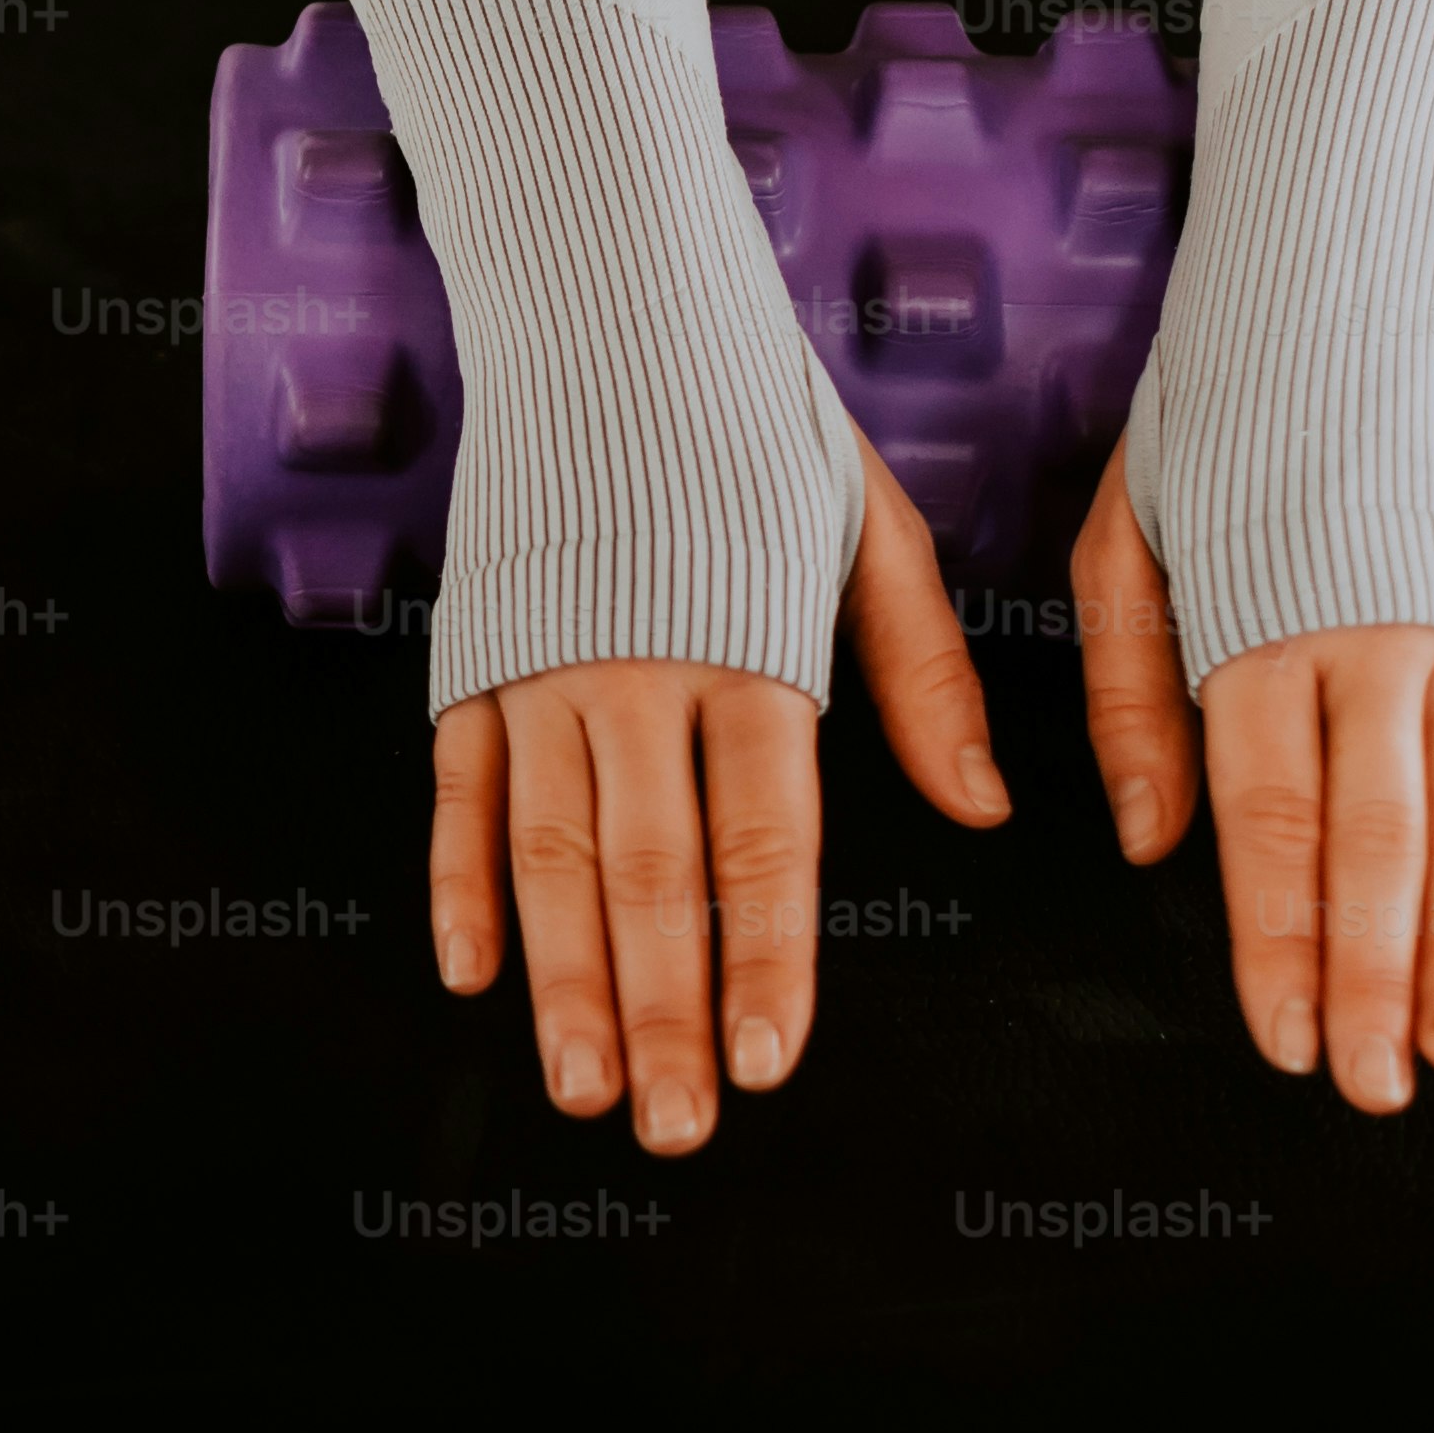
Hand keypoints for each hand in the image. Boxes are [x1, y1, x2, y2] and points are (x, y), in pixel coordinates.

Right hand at [425, 430, 1011, 1151]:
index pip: (760, 844)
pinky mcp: (474, 654)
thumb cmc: (757, 421)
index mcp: (753, 651)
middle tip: (668, 1124)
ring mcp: (544, 669)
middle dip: (660, 1012)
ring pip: (545, 854)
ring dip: (560, 979)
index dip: (761, 963)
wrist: (613, 308)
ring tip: (579, 1084)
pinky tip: (469, 969)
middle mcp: (639, 675)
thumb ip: (923, 678)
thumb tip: (979, 805)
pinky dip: (454, 884)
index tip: (764, 1063)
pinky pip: (457, 791)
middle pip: (647, 877)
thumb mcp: (874, 533)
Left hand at [1066, 443, 1433, 1110]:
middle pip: (1377, 839)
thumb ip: (1132, 697)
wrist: (1336, 304)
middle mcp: (1372, 645)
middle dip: (1377, 973)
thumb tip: (1150, 843)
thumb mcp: (1121, 544)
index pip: (1269, 820)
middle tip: (1378, 1082)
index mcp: (1258, 633)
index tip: (1287, 1037)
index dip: (1280, 940)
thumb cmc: (1212, 432)